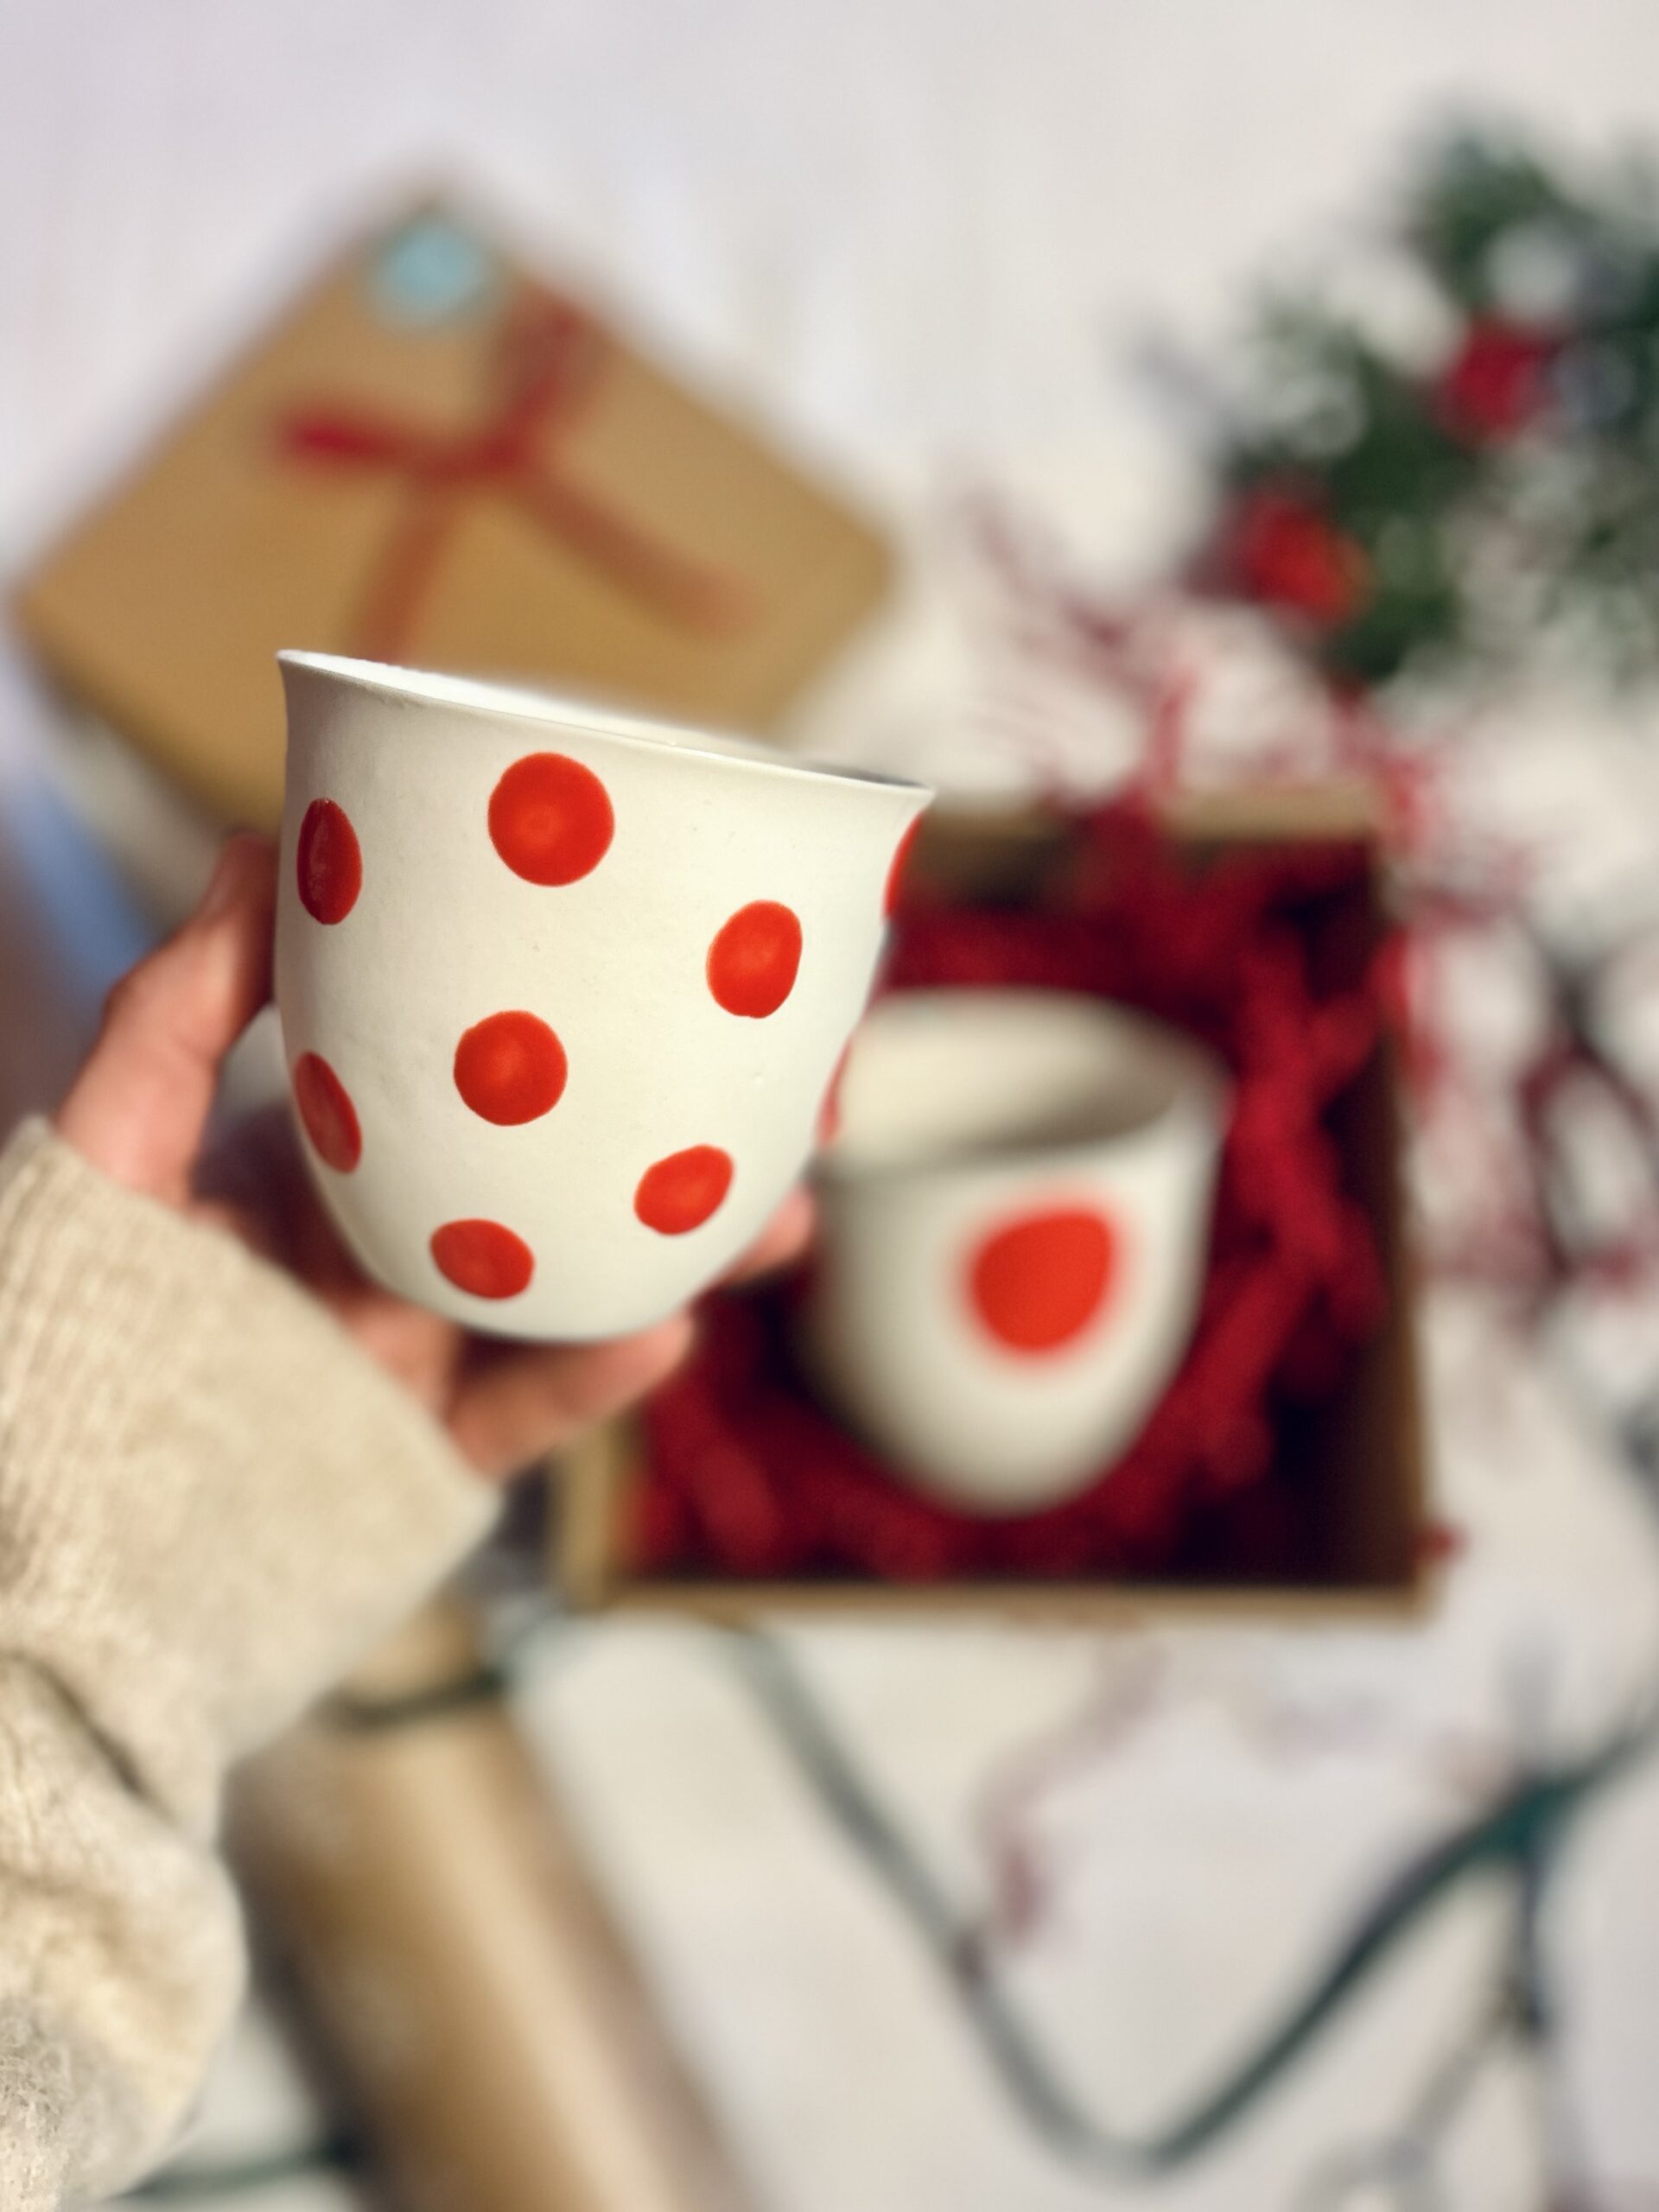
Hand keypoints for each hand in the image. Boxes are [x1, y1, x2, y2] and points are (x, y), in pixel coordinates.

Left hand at [54, 834, 810, 1480]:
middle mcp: (396, 1257)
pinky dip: (589, 1382)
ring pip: (574, 1302)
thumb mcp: (107, 1140)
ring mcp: (417, 1362)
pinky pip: (519, 1419)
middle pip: (563, 1188)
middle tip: (785, 1092)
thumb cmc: (59, 1319)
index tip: (663, 970)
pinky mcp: (419, 1462)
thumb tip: (263, 846)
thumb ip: (175, 1007)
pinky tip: (659, 1330)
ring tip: (777, 1219)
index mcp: (338, 1167)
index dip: (579, 1031)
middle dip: (677, 1144)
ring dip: (680, 1260)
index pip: (480, 1083)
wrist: (48, 1530)